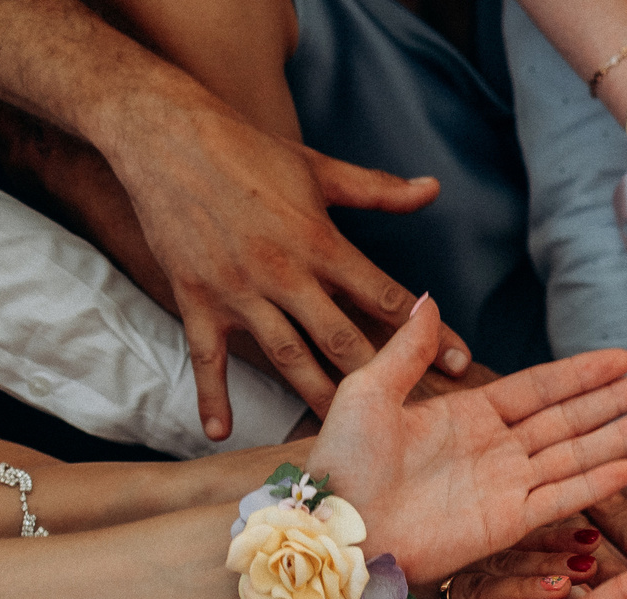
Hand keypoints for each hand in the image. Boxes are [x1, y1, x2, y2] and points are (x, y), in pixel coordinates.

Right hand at [99, 92, 473, 437]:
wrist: (164, 135)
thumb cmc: (247, 150)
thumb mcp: (319, 168)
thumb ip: (379, 190)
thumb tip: (434, 188)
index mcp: (319, 241)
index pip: (384, 295)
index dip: (427, 331)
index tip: (462, 363)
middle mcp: (283, 272)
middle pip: (340, 337)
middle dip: (380, 379)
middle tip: (414, 421)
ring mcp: (238, 290)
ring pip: (286, 356)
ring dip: (315, 396)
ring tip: (344, 435)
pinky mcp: (197, 299)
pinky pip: (207, 357)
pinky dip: (212, 396)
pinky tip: (221, 433)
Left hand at [305, 304, 626, 588]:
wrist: (334, 529)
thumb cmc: (342, 464)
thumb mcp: (369, 391)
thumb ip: (408, 349)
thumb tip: (428, 298)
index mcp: (468, 415)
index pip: (541, 389)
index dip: (584, 373)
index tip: (624, 358)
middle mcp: (496, 450)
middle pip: (573, 419)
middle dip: (619, 400)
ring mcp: (505, 488)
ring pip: (578, 454)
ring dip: (622, 435)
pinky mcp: (506, 524)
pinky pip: (561, 498)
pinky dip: (597, 483)